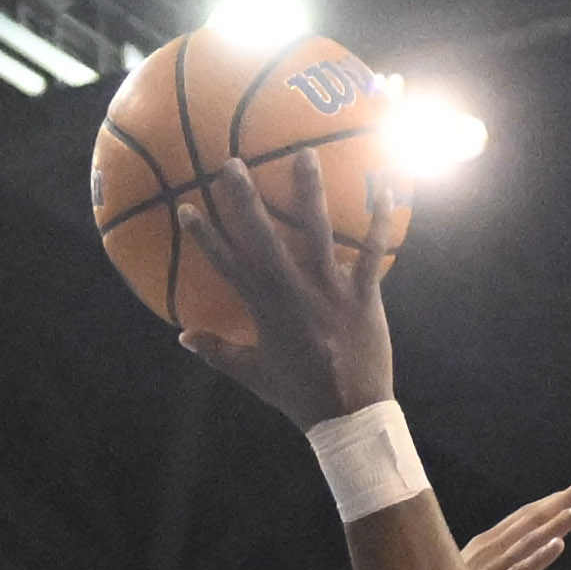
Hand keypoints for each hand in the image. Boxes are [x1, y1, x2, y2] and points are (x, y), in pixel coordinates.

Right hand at [178, 154, 395, 421]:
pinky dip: (381, 223)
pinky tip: (387, 191)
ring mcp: (330, 290)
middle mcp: (294, 290)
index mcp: (264, 308)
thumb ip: (217, 352)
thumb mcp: (252, 374)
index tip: (186, 206)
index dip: (205, 236)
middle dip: (245, 198)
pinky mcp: (364, 295)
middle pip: (264, 236)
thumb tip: (183, 337)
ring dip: (310, 192)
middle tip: (232, 162)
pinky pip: (373, 253)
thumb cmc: (298, 394)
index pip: (227, 263)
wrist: (349, 414)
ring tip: (306, 155)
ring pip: (318, 232)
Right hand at [464, 477, 570, 569]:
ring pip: (530, 541)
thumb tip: (518, 547)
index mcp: (488, 542)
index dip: (554, 500)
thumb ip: (496, 559)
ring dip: (557, 523)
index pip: (527, 516)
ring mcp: (492, 568)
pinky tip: (558, 545)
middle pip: (533, 519)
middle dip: (563, 500)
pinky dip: (539, 557)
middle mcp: (492, 549)